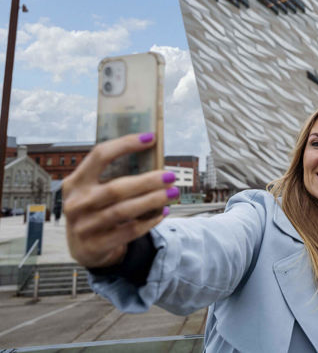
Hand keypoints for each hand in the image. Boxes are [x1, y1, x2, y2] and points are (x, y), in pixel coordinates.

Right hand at [63, 133, 178, 267]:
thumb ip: (115, 176)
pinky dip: (149, 221)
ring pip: (124, 210)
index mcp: (76, 182)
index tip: (150, 138)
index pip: (99, 155)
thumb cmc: (96, 210)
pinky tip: (163, 212)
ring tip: (173, 193)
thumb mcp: (95, 191)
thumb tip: (154, 159)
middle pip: (116, 188)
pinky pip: (129, 231)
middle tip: (170, 176)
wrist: (84, 247)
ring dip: (153, 200)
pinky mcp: (95, 245)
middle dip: (148, 181)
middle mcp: (76, 203)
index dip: (125, 144)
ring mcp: (83, 226)